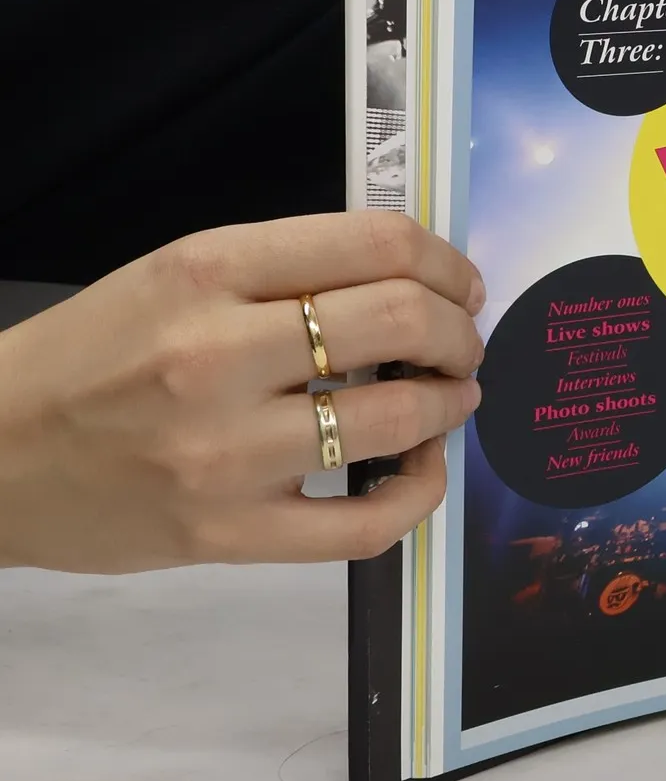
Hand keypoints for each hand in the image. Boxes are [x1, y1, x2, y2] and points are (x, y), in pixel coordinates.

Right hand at [0, 213, 485, 571]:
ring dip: (450, 402)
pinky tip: (420, 467)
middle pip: (400, 321)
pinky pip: (362, 526)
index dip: (445, 260)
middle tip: (462, 341)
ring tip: (450, 395)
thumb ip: (285, 269)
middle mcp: (217, 355)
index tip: (459, 282)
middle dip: (459, 330)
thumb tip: (412, 278)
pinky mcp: (226, 536)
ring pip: (395, 418)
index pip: (375, 244)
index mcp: (206, 271)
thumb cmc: (88, 356)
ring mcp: (224, 454)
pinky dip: (417, 494)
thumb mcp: (174, 275)